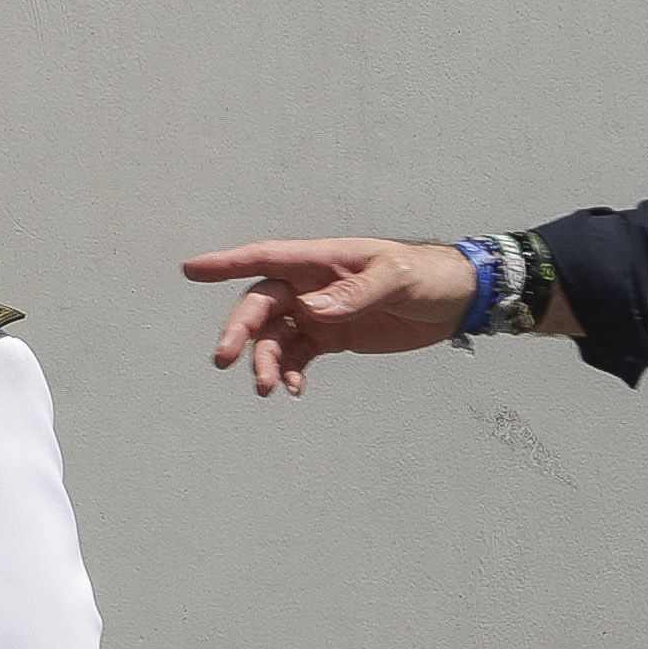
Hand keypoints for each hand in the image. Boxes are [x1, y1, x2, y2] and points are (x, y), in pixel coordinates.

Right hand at [181, 237, 473, 390]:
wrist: (456, 299)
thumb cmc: (427, 274)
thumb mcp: (397, 278)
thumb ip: (355, 294)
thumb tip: (312, 310)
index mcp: (322, 260)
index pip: (266, 259)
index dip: (227, 264)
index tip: (190, 271)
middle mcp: (313, 284)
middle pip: (262, 304)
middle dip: (242, 330)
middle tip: (226, 357)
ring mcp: (320, 311)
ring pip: (276, 335)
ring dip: (265, 360)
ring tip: (267, 387)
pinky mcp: (333, 336)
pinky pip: (298, 354)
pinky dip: (289, 371)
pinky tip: (292, 389)